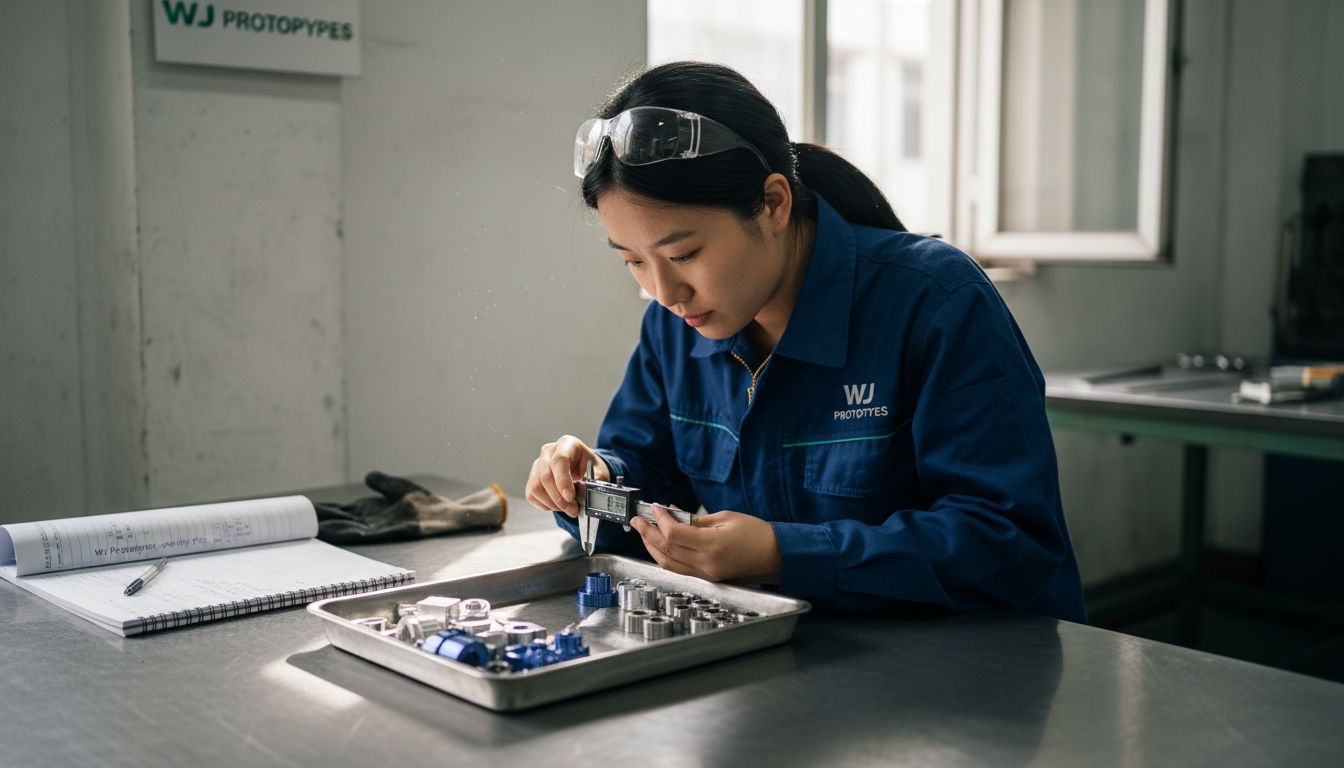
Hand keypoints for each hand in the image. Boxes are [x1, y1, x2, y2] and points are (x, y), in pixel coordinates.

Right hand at [524, 435, 609, 517]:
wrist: (582, 466)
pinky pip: (532, 495)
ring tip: (568, 508)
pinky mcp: (532, 478)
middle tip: (572, 510)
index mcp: (567, 444)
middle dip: (559, 498)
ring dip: (553, 504)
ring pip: (536, 488)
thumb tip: (590, 494)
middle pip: (546, 476)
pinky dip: (546, 505)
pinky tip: (559, 505)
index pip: (559, 461)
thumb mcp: (599, 470)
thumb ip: (596, 481)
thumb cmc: (590, 466)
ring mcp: (537, 464)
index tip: (570, 497)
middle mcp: (549, 452)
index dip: (563, 481)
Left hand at [631, 506, 781, 583]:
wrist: (777, 556)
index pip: (674, 534)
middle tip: (637, 520)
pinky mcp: (708, 578)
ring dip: (652, 547)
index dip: (660, 520)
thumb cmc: (758, 534)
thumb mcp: (726, 518)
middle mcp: (706, 564)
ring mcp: (706, 574)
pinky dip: (666, 556)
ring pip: (668, 563)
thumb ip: (697, 520)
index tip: (655, 507)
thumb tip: (674, 516)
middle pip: (666, 550)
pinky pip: (679, 569)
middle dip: (647, 533)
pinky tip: (661, 545)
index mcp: (712, 546)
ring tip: (644, 532)